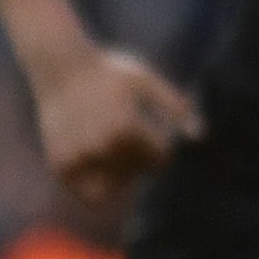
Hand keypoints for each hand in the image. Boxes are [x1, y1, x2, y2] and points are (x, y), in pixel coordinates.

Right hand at [29, 41, 201, 206]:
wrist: (58, 65)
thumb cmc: (108, 70)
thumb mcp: (146, 81)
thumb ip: (175, 107)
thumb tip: (200, 138)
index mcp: (127, 127)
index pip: (160, 159)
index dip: (160, 146)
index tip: (151, 131)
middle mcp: (101, 146)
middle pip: (137, 173)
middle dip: (139, 159)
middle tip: (127, 137)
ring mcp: (78, 157)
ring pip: (113, 189)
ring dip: (119, 177)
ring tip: (114, 155)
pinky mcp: (60, 164)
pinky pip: (86, 192)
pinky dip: (95, 185)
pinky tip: (97, 166)